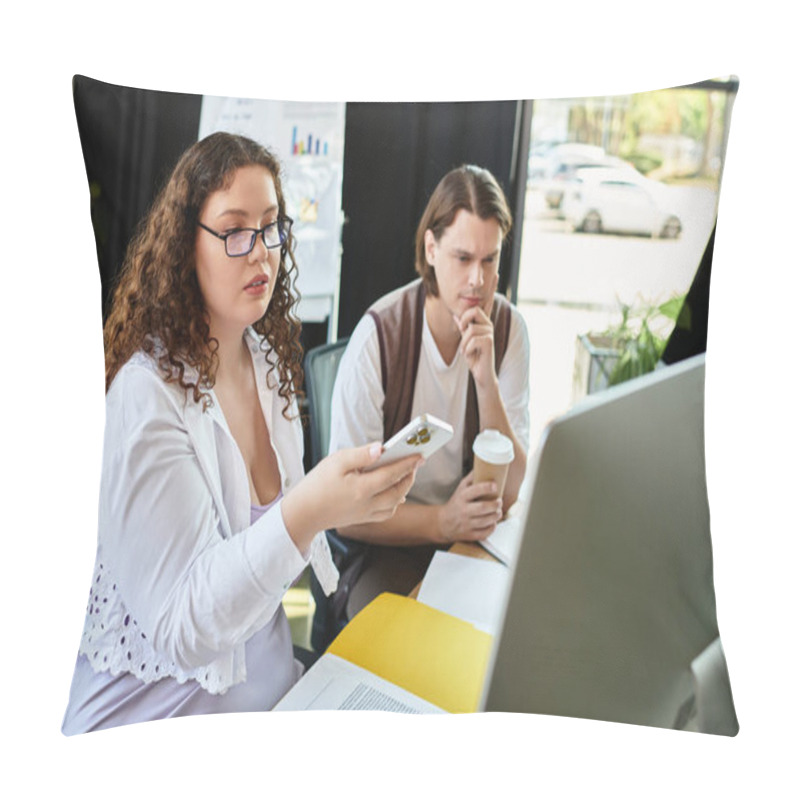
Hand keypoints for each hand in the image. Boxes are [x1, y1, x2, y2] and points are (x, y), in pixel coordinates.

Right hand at [282, 443, 421, 549]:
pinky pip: (386, 513)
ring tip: (406, 473)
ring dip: (404, 489)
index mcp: (361, 489)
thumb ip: (360, 454)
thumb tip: (381, 448)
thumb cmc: (316, 484)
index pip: (392, 474)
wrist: (302, 514)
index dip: (408, 463)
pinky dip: (394, 502)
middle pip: (398, 491)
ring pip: (395, 504)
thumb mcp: (335, 462)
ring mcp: (365, 514)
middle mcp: (367, 504)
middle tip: (416, 461)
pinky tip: (393, 491)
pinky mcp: (362, 519)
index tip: (420, 454)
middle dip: (410, 476)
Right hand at [436, 471, 502, 543]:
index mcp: (461, 497)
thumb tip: (483, 465)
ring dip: (496, 515)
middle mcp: (463, 510)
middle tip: (499, 501)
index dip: (487, 487)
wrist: (442, 523)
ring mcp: (466, 524)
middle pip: (483, 508)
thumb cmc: (456, 503)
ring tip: (498, 511)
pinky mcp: (469, 535)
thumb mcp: (460, 489)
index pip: (475, 491)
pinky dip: (492, 528)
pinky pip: (484, 533)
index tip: (495, 485)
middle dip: (495, 504)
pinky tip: (493, 522)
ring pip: (486, 521)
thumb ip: (472, 479)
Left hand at [453, 272, 498, 388]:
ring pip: (469, 328)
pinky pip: (471, 339)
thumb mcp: (465, 341)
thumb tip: (456, 316)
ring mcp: (490, 332)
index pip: (487, 302)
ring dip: (463, 343)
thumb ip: (462, 328)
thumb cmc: (474, 357)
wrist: (481, 373)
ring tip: (467, 351)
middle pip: (472, 310)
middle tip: (462, 334)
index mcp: (483, 322)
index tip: (496, 273)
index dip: (492, 288)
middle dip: (462, 322)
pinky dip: (467, 349)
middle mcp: (488, 324)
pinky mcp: (489, 341)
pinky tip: (471, 355)